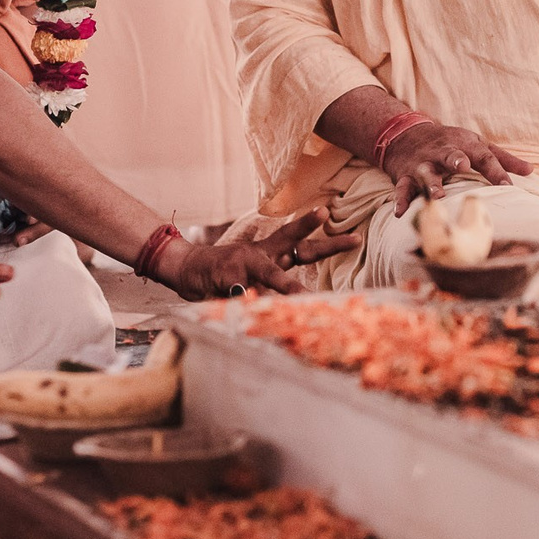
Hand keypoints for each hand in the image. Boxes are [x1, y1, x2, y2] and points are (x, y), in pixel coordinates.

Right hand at [157, 214, 356, 299]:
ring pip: (271, 274)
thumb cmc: (223, 274)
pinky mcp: (225, 276)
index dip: (323, 237)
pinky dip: (244, 302)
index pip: (299, 242)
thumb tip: (301, 305)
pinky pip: (240, 292)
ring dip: (286, 286)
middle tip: (352, 239)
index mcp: (268, 253)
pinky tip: (243, 306)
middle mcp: (261, 253)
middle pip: (297, 244)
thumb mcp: (251, 276)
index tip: (350, 232)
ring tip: (303, 298)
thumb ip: (271, 288)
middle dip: (327, 244)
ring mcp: (244, 262)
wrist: (186, 267)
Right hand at [381, 120, 531, 210]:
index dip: (496, 171)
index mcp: (465, 145)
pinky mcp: (406, 174)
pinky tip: (401, 213)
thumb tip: (531, 170)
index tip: (508, 186)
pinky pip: (403, 188)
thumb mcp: (477, 145)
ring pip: (426, 172)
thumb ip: (503, 159)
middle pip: (451, 154)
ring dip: (430, 183)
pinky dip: (401, 200)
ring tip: (435, 196)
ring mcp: (423, 163)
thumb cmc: (450, 143)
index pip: (484, 157)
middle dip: (456, 159)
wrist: (406, 134)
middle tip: (463, 166)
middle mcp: (443, 152)